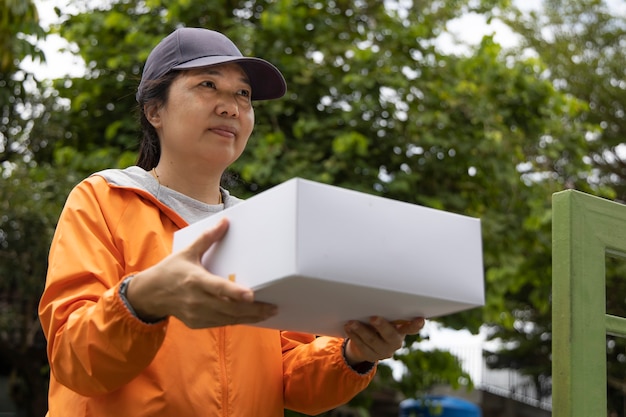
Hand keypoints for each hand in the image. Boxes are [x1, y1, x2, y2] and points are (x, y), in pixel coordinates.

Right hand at [126, 218, 277, 327]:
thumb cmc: (170, 271)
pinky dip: (236, 320)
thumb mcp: (187, 252)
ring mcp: (197, 314)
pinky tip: (251, 317)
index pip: (218, 288)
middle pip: (229, 308)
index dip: (234, 293)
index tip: (251, 295)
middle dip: (252, 310)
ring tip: (268, 313)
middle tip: (273, 307)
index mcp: (195, 280)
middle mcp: (197, 300)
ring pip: (228, 319)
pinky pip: (221, 323)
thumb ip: (207, 239)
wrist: (149, 295)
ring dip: (249, 318)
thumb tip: (224, 222)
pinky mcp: (197, 323)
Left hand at [343, 316, 424, 364]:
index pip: (412, 328)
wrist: (369, 343)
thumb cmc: (380, 323)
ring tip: (351, 322)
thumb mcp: (386, 318)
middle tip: (373, 317)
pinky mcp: (372, 356)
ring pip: (372, 341)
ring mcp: (384, 351)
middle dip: (382, 326)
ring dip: (360, 330)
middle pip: (390, 335)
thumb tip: (376, 297)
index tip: (420, 319)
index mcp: (402, 330)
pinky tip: (348, 328)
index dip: (416, 325)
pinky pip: (362, 346)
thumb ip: (386, 312)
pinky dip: (354, 336)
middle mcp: (395, 342)